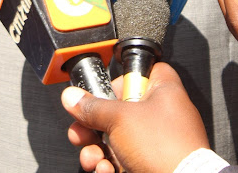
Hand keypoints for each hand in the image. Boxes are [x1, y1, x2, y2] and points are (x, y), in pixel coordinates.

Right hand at [61, 62, 209, 172]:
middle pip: (119, 110)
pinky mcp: (151, 164)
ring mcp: (157, 143)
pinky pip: (123, 160)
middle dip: (93, 124)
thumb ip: (93, 107)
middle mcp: (162, 115)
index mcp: (163, 91)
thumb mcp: (119, 118)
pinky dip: (109, 165)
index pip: (141, 73)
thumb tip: (73, 97)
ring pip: (117, 140)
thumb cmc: (164, 148)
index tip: (103, 89)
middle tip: (81, 129)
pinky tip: (104, 169)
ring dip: (97, 149)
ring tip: (92, 157)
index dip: (120, 79)